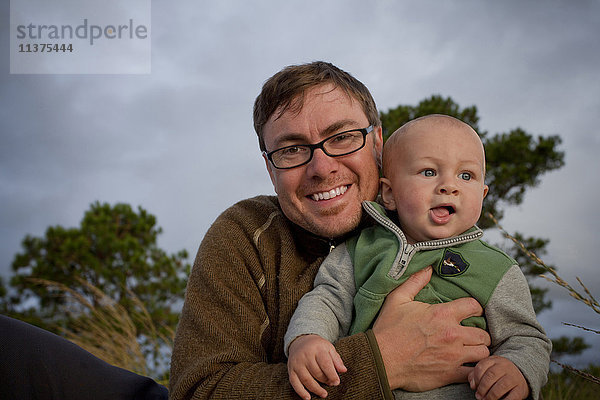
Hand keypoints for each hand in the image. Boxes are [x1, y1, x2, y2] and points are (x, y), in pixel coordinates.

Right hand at [287, 334, 346, 399]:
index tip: (336, 382)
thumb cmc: (318, 347)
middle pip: (316, 372)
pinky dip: (301, 392)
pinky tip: (308, 398)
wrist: (300, 341)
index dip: (332, 374)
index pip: (325, 363)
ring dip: (316, 389)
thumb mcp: (329, 348)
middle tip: (331, 384)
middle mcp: (305, 355)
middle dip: (325, 380)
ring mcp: (297, 363)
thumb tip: (343, 370)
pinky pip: (294, 383)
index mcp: (317, 349)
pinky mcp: (291, 370)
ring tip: (324, 394)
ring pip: (306, 379)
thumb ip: (337, 359)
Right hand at [372, 266, 490, 390]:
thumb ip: (415, 282)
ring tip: (471, 351)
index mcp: (442, 314)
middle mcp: (452, 334)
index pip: (474, 306)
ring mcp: (453, 356)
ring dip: (478, 352)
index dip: (475, 309)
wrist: (381, 359)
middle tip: (472, 335)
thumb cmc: (388, 329)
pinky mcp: (450, 374)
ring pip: (483, 353)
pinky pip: (474, 373)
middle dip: (479, 334)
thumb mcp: (397, 299)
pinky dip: (474, 371)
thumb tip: (428, 268)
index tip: (471, 313)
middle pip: (484, 334)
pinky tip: (467, 368)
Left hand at [468, 355, 528, 399]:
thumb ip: (477, 374)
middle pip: (491, 375)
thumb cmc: (499, 373)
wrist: (521, 373)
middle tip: (479, 396)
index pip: (481, 366)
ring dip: (491, 395)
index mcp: (494, 360)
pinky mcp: (521, 388)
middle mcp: (505, 367)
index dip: (475, 378)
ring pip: (501, 386)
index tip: (474, 387)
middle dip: (483, 388)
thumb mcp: (488, 368)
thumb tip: (472, 385)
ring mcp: (514, 377)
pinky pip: (513, 396)